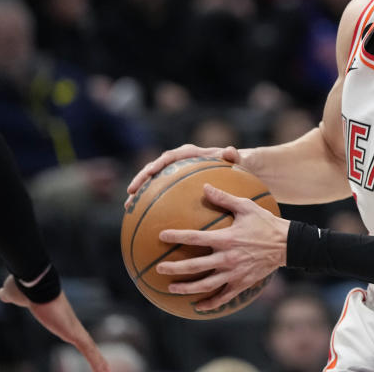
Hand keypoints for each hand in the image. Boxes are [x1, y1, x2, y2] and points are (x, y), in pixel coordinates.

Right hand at [0, 275, 109, 371]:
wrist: (33, 284)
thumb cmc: (24, 288)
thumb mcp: (16, 297)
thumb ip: (11, 297)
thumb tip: (2, 293)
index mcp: (57, 319)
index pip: (72, 332)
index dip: (78, 340)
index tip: (83, 345)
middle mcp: (68, 323)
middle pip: (84, 341)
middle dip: (92, 354)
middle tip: (103, 366)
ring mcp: (73, 327)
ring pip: (88, 347)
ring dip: (97, 359)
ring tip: (106, 371)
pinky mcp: (74, 331)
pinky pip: (87, 348)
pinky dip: (96, 359)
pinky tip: (104, 369)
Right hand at [124, 144, 240, 208]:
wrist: (244, 169)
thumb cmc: (242, 164)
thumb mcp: (241, 160)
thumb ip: (235, 156)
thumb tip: (230, 151)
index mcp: (193, 154)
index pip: (172, 156)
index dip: (159, 163)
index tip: (150, 172)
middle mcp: (182, 163)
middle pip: (156, 168)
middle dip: (141, 178)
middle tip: (130, 192)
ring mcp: (179, 175)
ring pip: (155, 182)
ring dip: (141, 193)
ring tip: (128, 208)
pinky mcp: (179, 188)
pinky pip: (163, 196)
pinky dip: (153, 206)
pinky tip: (145, 222)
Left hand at [156, 184, 288, 310]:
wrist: (287, 244)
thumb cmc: (265, 223)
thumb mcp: (247, 206)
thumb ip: (224, 198)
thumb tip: (205, 187)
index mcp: (226, 239)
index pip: (195, 238)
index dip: (177, 236)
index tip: (162, 236)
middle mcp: (227, 258)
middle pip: (195, 267)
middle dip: (175, 268)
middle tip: (159, 268)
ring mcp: (234, 273)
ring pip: (205, 285)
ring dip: (186, 288)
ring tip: (171, 288)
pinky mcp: (241, 283)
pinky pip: (223, 297)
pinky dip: (210, 303)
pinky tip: (198, 306)